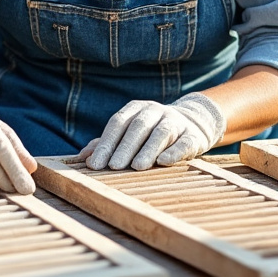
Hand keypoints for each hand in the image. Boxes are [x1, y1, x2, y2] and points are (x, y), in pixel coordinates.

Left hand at [81, 93, 225, 170]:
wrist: (193, 123)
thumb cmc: (151, 133)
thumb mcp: (129, 133)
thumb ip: (107, 143)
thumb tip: (84, 158)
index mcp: (135, 109)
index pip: (117, 124)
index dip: (105, 143)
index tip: (95, 164)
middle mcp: (154, 111)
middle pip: (137, 128)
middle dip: (124, 148)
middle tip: (114, 167)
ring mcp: (175, 121)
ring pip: (161, 133)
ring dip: (148, 150)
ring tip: (137, 167)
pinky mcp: (193, 135)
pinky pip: (183, 142)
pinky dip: (174, 151)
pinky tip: (163, 162)